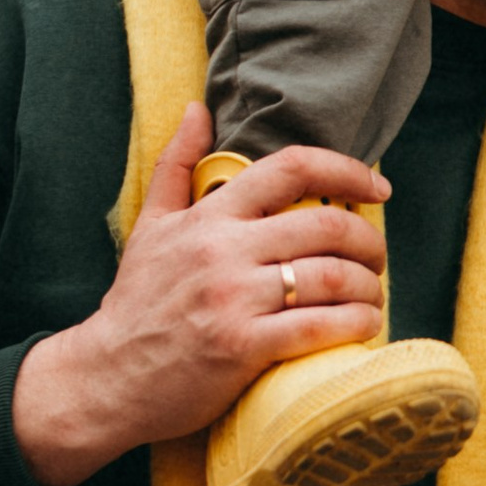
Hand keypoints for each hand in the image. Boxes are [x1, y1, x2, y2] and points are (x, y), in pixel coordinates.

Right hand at [11, 117, 387, 485]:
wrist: (106, 377)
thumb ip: (175, 165)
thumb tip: (197, 109)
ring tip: (371, 298)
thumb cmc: (136, 302)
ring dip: (369, 288)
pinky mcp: (242, 347)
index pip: (292, 168)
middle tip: (376, 259)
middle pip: (327, 226)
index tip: (378, 188)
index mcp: (209, 216)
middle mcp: (224, 250)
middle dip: (369, 242)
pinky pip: (320, 327)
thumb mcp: (150, 225)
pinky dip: (355, 324)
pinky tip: (362, 326)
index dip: (347, 170)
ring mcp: (233, 299)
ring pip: (332, 277)